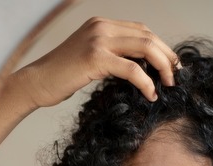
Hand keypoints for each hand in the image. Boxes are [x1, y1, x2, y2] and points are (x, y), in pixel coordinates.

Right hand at [12, 16, 178, 107]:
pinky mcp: (95, 58)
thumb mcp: (90, 58)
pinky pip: (132, 69)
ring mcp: (98, 40)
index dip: (161, 47)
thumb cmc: (62, 76)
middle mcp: (101, 26)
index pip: (141, 30)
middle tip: (175, 76)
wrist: (37, 82)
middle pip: (147, 37)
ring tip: (168, 84)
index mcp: (101, 24)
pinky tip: (150, 94)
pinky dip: (146, 82)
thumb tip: (142, 67)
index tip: (171, 66)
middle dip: (167, 57)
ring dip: (162, 67)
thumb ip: (113, 55)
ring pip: (145, 48)